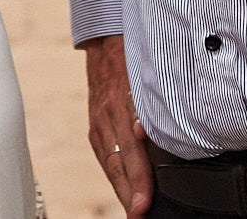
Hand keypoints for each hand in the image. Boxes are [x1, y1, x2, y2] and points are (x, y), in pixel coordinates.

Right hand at [82, 34, 150, 215]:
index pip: (131, 147)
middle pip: (119, 161)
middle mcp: (108, 115)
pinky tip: (125, 193)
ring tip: (134, 212)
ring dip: (122, 190)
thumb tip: (146, 129)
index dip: (139, 176)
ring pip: (110, 163)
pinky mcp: (95, 128)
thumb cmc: (134, 57)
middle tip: (141, 213)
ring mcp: (99, 123)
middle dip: (131, 191)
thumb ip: (151, 99)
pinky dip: (115, 177)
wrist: (106, 44)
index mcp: (122, 101)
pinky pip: (105, 156)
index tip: (146, 200)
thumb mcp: (148, 70)